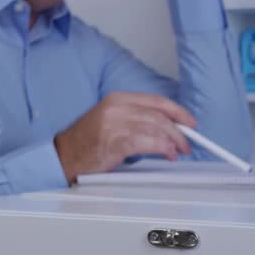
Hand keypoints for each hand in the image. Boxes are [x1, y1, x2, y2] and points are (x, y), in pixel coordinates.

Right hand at [54, 92, 195, 183]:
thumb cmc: (87, 141)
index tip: (191, 123)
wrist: (63, 155)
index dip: (178, 112)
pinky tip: (167, 154)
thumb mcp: (112, 120)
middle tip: (187, 144)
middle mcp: (118, 107)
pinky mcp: (115, 142)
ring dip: (173, 142)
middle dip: (179, 131)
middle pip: (160, 116)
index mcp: (119, 98)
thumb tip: (168, 128)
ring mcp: (115, 124)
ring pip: (157, 129)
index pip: (157, 101)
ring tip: (177, 152)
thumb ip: (138, 119)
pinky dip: (162, 148)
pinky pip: (147, 143)